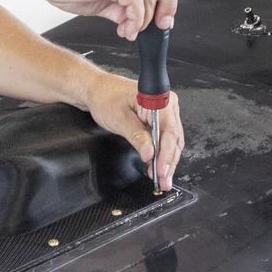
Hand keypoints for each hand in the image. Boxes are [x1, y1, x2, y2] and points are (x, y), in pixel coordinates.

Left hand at [83, 72, 183, 190]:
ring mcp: (164, 111)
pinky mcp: (159, 119)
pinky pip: (165, 138)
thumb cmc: (106, 97)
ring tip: (162, 178)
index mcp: (158, 99)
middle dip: (169, 162)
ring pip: (172, 141)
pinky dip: (162, 153)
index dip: (166, 153)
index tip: (161, 170)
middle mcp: (166, 104)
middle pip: (174, 138)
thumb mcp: (119, 119)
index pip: (169, 131)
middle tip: (164, 180)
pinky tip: (158, 166)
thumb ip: (137, 137)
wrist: (97, 90)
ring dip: (167, 160)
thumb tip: (150, 153)